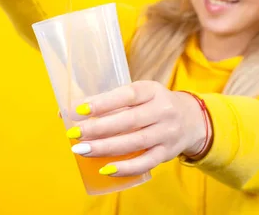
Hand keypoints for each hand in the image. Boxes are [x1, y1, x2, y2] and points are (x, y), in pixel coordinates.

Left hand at [66, 81, 211, 176]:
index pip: (127, 95)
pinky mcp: (167, 153)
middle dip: (98, 129)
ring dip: (105, 148)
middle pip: (128, 121)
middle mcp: (162, 110)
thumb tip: (67, 111)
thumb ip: (109, 101)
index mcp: (152, 90)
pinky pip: (146, 162)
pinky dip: (125, 168)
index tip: (80, 110)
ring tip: (81, 150)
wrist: (191, 120)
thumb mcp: (139, 94)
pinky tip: (105, 170)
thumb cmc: (152, 104)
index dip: (103, 102)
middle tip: (74, 134)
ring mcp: (167, 133)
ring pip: (134, 142)